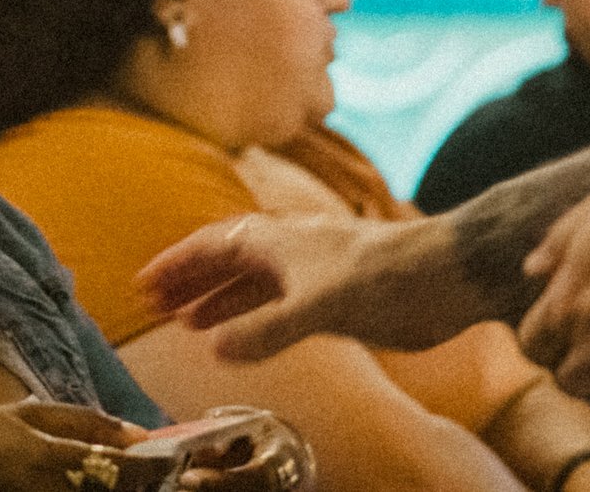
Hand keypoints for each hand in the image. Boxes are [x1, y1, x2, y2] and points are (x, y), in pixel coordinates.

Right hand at [0, 401, 145, 491]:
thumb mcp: (24, 417)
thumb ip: (82, 420)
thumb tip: (138, 432)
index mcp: (48, 461)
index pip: (121, 472)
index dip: (152, 469)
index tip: (168, 462)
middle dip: (133, 486)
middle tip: (142, 473)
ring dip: (113, 491)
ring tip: (104, 477)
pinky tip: (80, 486)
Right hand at [137, 212, 485, 361]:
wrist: (444, 277)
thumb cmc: (383, 276)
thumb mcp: (318, 306)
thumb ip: (267, 330)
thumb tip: (215, 350)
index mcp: (277, 240)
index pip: (212, 246)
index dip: (177, 265)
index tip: (145, 284)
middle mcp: (288, 252)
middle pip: (226, 262)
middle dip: (191, 282)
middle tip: (156, 307)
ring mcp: (311, 275)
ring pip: (251, 285)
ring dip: (218, 302)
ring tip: (187, 324)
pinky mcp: (333, 299)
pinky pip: (277, 307)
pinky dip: (253, 320)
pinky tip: (241, 340)